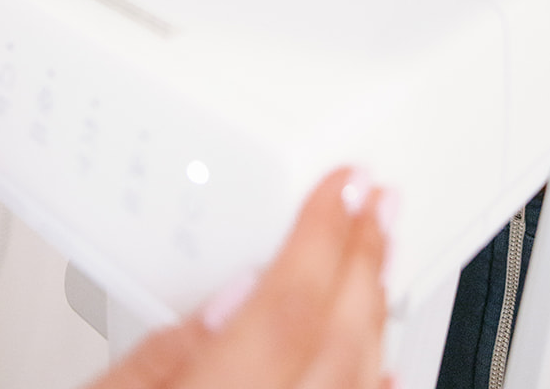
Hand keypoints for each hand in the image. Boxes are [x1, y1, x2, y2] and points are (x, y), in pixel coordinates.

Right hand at [93, 167, 392, 388]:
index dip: (323, 236)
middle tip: (376, 205)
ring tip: (376, 259)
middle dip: (363, 264)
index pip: (286, 310)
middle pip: (338, 348)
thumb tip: (233, 295)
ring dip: (375, 317)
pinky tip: (384, 364)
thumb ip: (165, 354)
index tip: (344, 184)